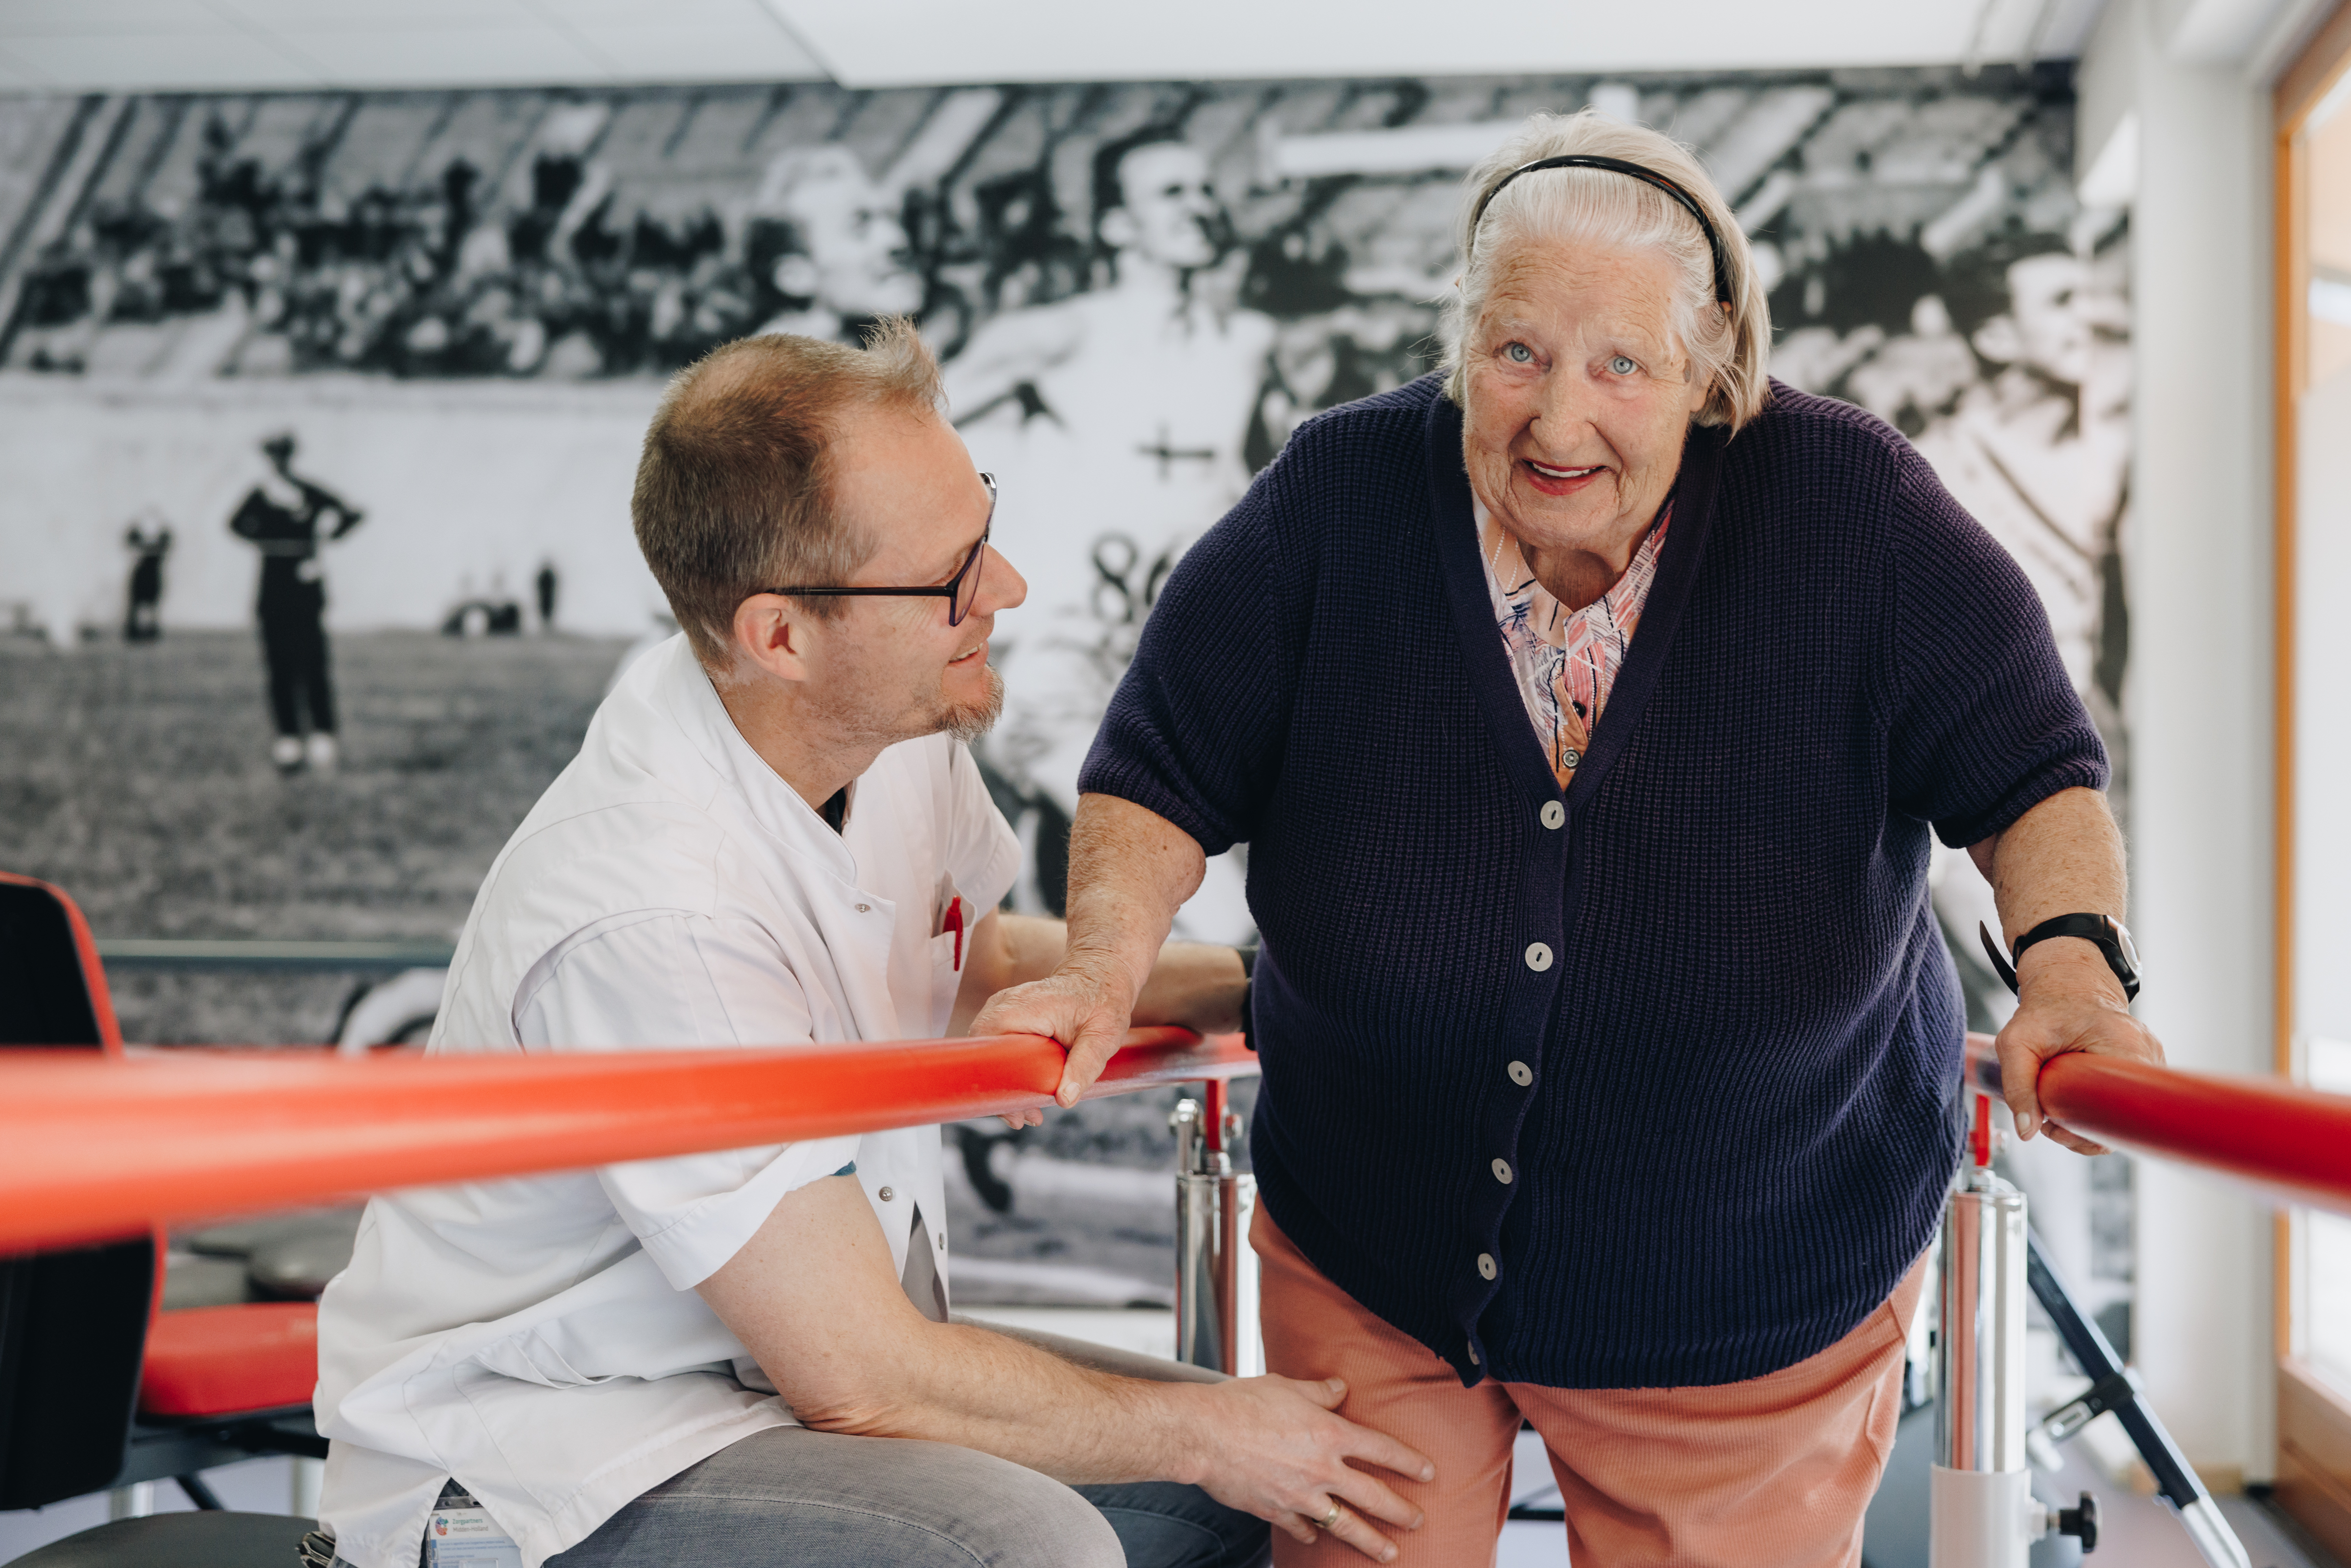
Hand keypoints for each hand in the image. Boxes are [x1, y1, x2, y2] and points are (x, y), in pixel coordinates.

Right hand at [969, 952, 1139, 1115]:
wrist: (1101, 974)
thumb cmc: (1103, 1000)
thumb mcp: (1102, 1035)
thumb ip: (1084, 1066)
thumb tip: (1065, 1099)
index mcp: (1021, 1008)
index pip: (986, 1049)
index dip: (995, 1084)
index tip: (1014, 1109)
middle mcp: (1003, 1006)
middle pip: (983, 1056)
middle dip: (1000, 1091)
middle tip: (1024, 1118)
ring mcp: (1002, 1009)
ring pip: (988, 1054)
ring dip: (1005, 1084)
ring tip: (1029, 1111)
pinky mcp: (1007, 1016)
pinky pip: (997, 1048)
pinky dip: (1008, 1070)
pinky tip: (1028, 1091)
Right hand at [1179, 1376, 1432, 1562]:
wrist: (1203, 1434)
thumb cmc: (1242, 1403)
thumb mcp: (1287, 1386)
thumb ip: (1319, 1391)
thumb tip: (1340, 1387)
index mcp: (1330, 1434)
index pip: (1382, 1450)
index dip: (1409, 1462)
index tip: (1428, 1473)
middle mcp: (1322, 1470)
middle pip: (1374, 1496)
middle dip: (1401, 1511)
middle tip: (1418, 1521)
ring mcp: (1300, 1496)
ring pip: (1345, 1524)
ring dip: (1371, 1541)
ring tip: (1390, 1553)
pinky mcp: (1276, 1511)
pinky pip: (1301, 1529)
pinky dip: (1311, 1535)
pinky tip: (1315, 1539)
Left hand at [1996, 939, 2162, 1154]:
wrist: (2067, 984)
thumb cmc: (2044, 1010)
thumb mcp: (2017, 1042)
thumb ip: (2017, 1085)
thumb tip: (2027, 1132)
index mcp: (2126, 1046)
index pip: (2122, 1112)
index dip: (2089, 1134)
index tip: (2056, 1128)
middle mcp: (2147, 1054)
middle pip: (2126, 1118)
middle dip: (2085, 1130)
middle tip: (2051, 1121)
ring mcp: (2150, 1061)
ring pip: (2126, 1112)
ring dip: (2091, 1121)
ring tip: (2058, 1110)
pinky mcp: (2144, 1066)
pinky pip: (2126, 1099)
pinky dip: (2100, 1107)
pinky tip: (2074, 1103)